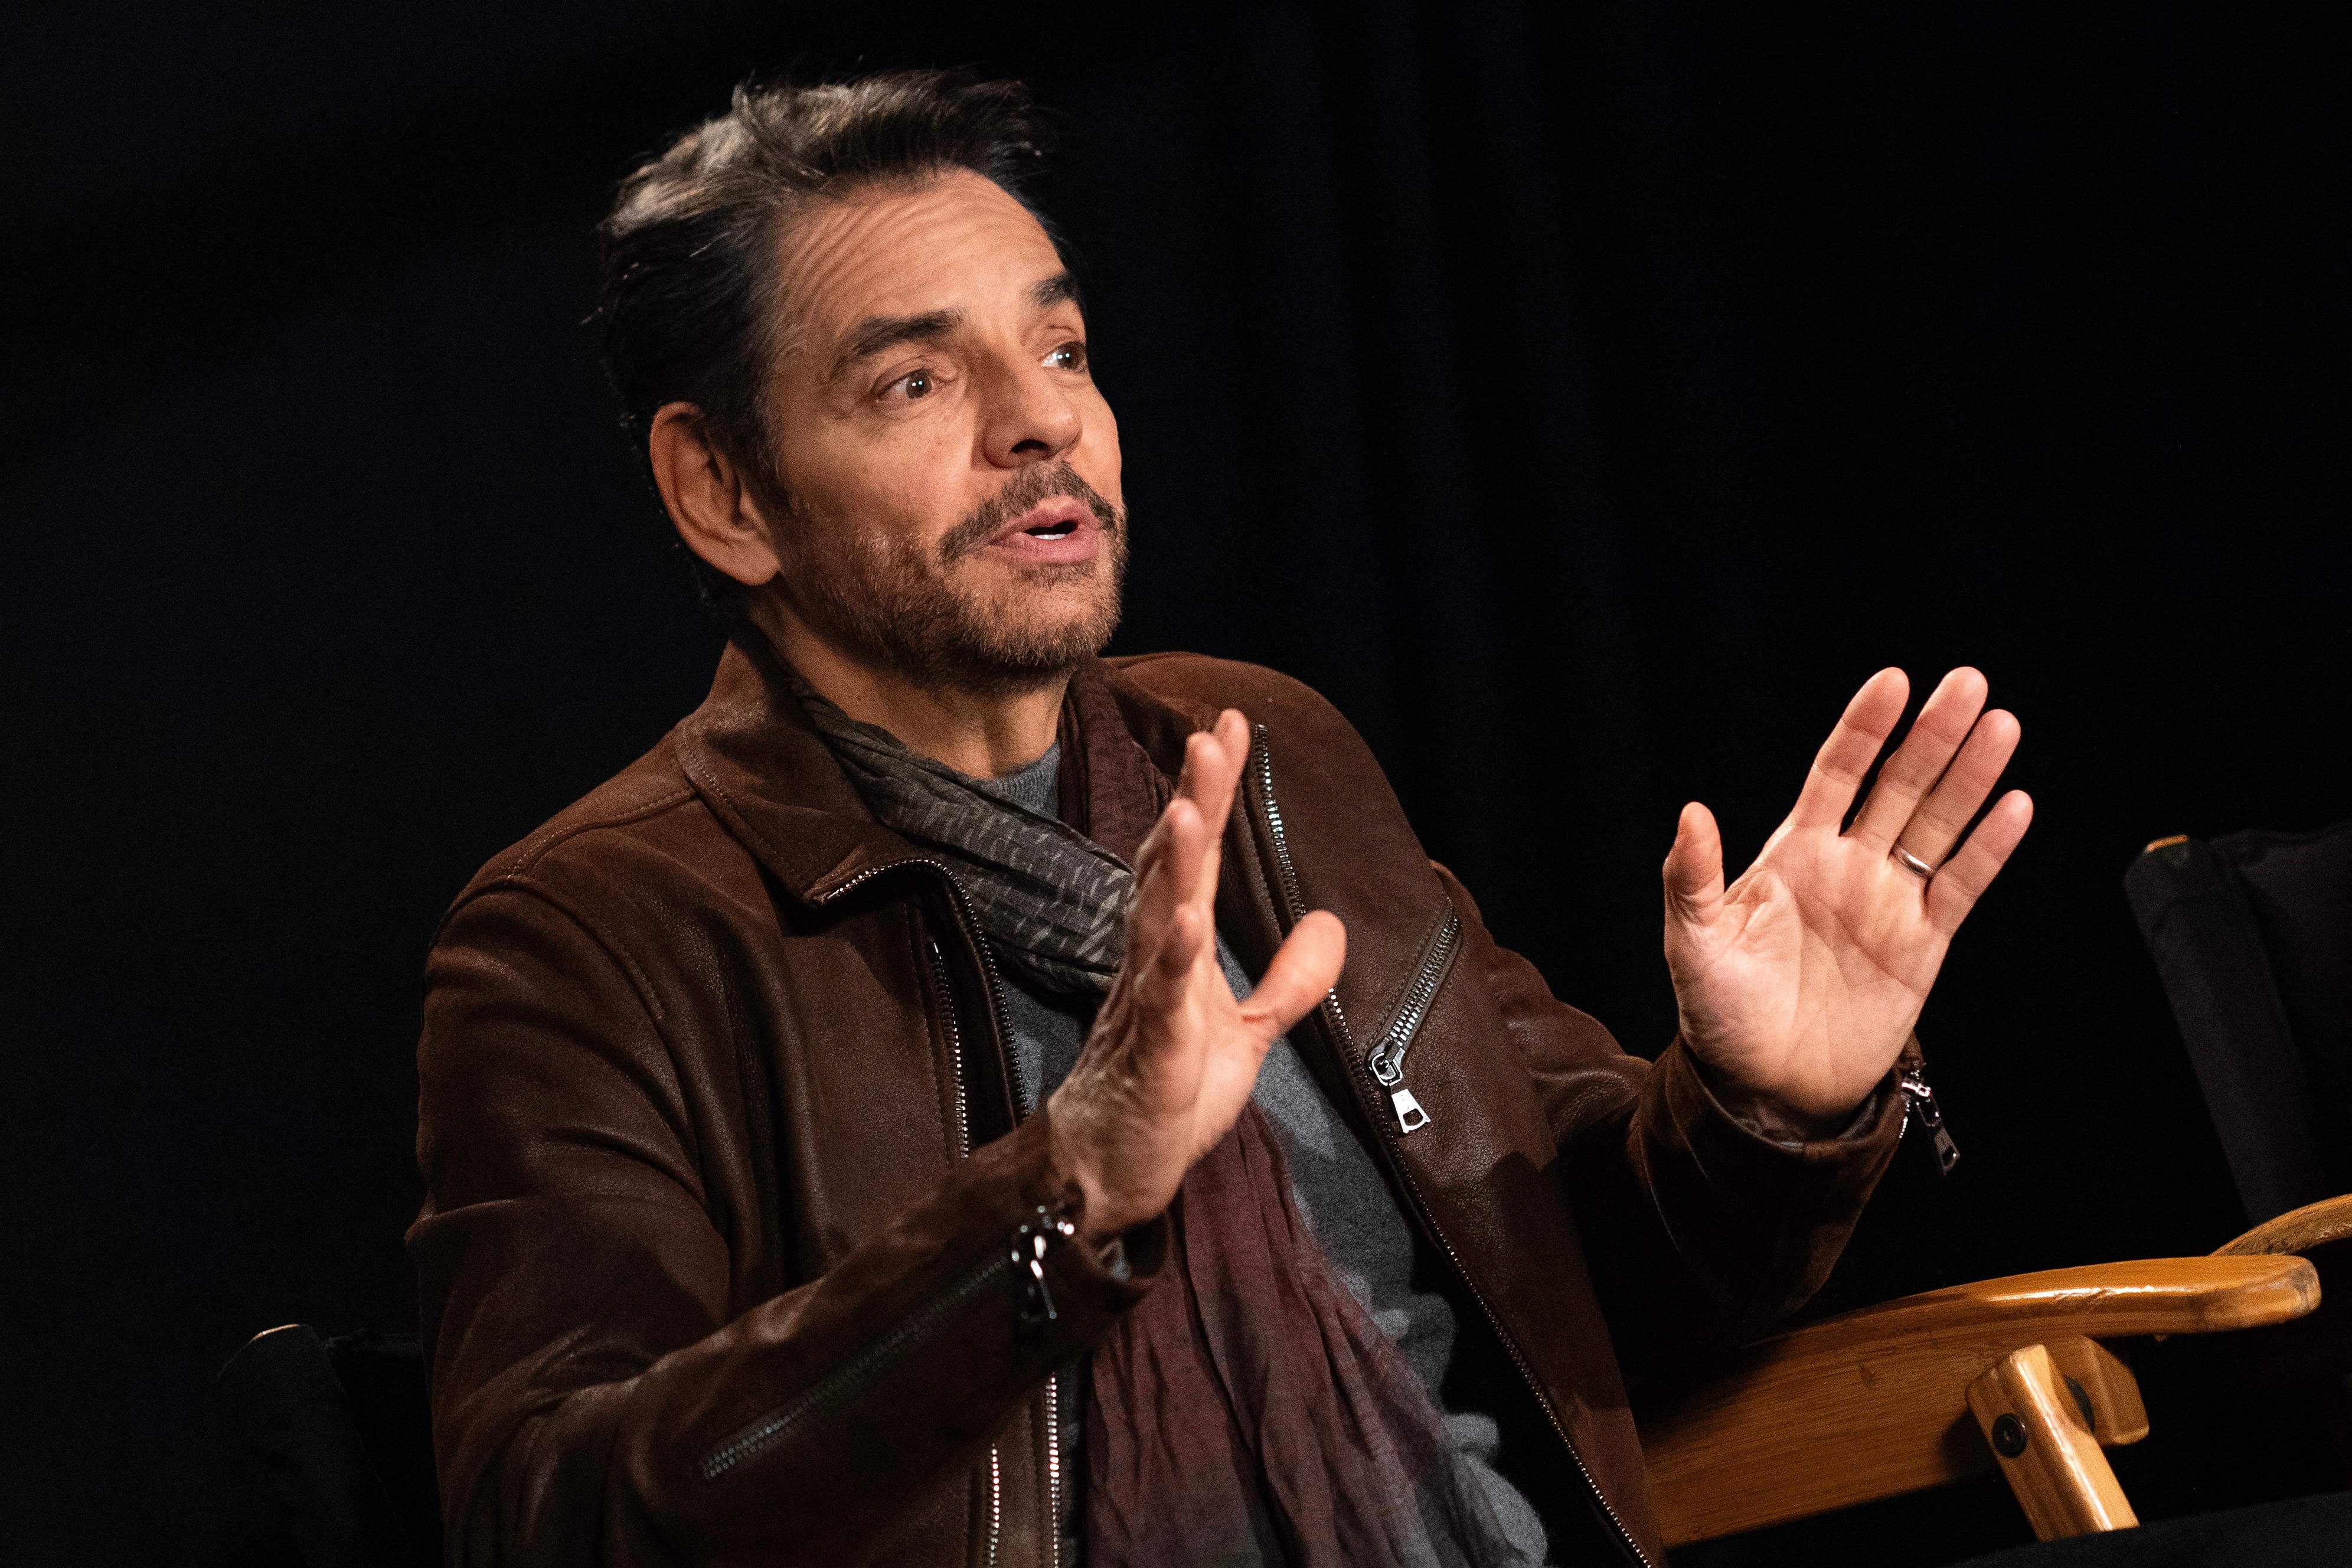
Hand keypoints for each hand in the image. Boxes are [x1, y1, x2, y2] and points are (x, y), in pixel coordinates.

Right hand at [1046, 710, 1345, 1238]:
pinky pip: (1158, 998)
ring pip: (1157, 915)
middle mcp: (1154, 956)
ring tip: (1194, 809)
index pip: (1200, 856)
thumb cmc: (1168, 1093)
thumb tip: (1332, 921)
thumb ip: (1290, 979)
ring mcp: (1147, 999)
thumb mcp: (1247, 1031)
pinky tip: (1184, 921)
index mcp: (1177, 946)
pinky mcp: (1149, 1050)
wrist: (1112, 1170)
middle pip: (1173, 864)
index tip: (1229, 727)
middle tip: (1209, 738)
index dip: (1215, 792)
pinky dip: (1171, 957)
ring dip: (1177, 863)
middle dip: (1193, 802)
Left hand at [1662, 668, 2032, 1125]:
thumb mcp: (1694, 942)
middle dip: (1933, 735)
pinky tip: (2015, 805)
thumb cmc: (1720, 1011)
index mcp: (1794, 852)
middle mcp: (1849, 865)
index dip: (1864, 728)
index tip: (1893, 682)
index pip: (1837, 773)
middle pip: (1901, 785)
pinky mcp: (1924, 943)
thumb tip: (1690, 812)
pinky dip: (1989, 849)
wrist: (1765, 1085)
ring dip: (1971, 777)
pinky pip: (1962, 886)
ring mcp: (1890, 900)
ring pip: (1939, 824)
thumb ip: (1693, 878)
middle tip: (1968, 683)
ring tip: (2001, 725)